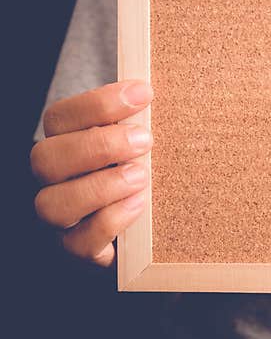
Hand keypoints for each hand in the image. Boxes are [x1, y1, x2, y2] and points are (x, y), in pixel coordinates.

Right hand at [30, 81, 152, 265]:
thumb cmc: (147, 169)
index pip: (60, 117)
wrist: (153, 226)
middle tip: (144, 140)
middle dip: (97, 146)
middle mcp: (54, 180)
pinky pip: (77, 243)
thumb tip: (157, 91)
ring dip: (100, 187)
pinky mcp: (79, 247)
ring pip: (51, 205)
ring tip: (141, 176)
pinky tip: (139, 205)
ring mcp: (62, 216)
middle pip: (45, 159)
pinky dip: (109, 222)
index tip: (144, 93)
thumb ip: (142, 121)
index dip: (99, 103)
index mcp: (64, 143)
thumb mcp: (143, 142)